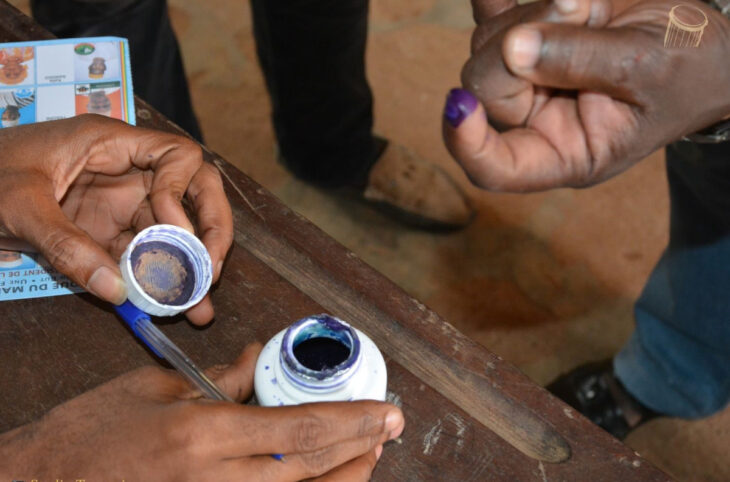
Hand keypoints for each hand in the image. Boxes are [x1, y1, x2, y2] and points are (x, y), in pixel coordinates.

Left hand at [0, 114, 232, 323]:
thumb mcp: (19, 206)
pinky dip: (158, 280)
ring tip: (199, 305)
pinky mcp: (105, 233)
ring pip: (173, 231)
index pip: (178, 155)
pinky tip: (171, 307)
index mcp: (110, 144)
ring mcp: (118, 204)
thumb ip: (67, 246)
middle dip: (208, 230)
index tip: (173, 230)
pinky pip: (142, 256)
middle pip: (192, 192)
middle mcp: (126, 173)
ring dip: (189, 267)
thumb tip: (117, 291)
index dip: (186, 191)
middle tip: (210, 270)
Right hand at [0, 343, 404, 480]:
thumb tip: (258, 360)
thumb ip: (219, 378)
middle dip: (360, 448)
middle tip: (390, 427)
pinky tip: (318, 476)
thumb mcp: (155, 389)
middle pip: (310, 470)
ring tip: (368, 452)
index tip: (386, 410)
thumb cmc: (90, 434)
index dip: (351, 420)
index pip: (298, 428)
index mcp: (203, 436)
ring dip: (342, 477)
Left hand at [444, 0, 729, 190]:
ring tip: (586, 3)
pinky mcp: (526, 33)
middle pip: (484, 88)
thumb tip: (513, 48)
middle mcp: (534, 118)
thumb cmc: (688, 68)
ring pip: (486, 43)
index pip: (495, 168)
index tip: (459, 104)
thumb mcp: (645, 68)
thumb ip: (581, 60)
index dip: (467, 144)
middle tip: (575, 5)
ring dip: (530, 10)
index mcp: (563, 152)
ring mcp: (525, 75)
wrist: (705, 37)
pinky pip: (494, 11)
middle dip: (515, 46)